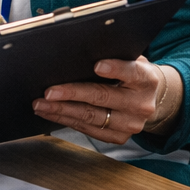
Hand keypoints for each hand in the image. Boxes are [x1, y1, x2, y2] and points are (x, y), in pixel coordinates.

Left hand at [32, 56, 181, 144]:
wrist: (149, 100)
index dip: (115, 69)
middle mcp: (141, 104)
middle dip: (72, 94)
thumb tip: (79, 51)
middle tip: (49, 92)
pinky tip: (51, 113)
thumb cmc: (131, 74)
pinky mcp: (119, 137)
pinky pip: (88, 129)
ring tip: (41, 104)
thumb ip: (115, 56)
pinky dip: (67, 120)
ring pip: (92, 117)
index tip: (96, 66)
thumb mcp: (131, 60)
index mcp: (147, 79)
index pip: (132, 72)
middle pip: (103, 97)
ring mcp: (131, 124)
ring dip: (62, 110)